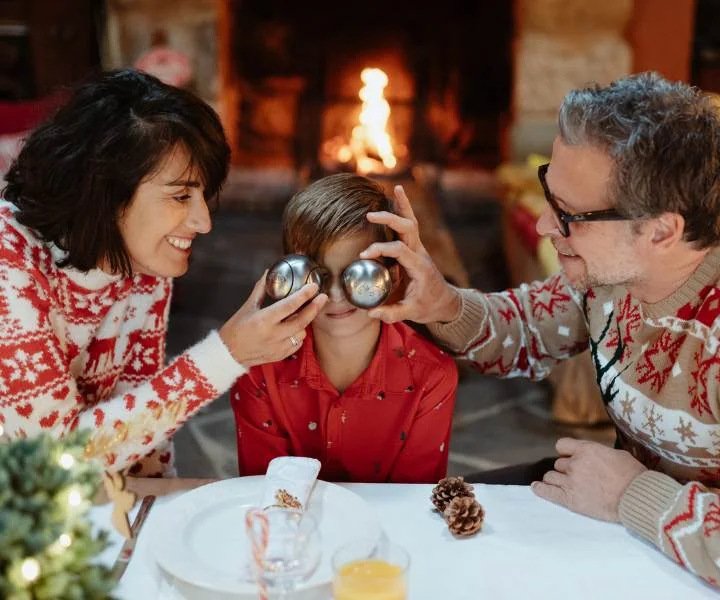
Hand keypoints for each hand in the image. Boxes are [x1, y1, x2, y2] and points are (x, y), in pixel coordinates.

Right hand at [218, 271, 327, 366]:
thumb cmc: (236, 329)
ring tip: (304, 314)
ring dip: (305, 323)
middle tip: (323, 297)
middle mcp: (273, 334)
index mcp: (264, 320)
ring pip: (302, 333)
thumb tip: (268, 273)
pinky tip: (295, 328)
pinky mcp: (280, 355)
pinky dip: (298, 335)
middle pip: (302, 320)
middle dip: (315, 307)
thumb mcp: (248, 307)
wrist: (229, 353)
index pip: (290, 305)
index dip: (304, 295)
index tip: (313, 286)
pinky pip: (297, 344)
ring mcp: (278, 347)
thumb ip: (260, 290)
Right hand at [360, 185, 460, 323]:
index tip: (364, 256)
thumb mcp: (411, 313)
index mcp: (419, 267)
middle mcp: (420, 253)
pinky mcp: (415, 247)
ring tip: (396, 188)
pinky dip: (403, 210)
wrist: (444, 302)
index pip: (399, 250)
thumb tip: (370, 312)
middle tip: (370, 216)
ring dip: (403, 206)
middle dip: (390, 220)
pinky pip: (410, 225)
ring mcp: (419, 248)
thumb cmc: (428, 306)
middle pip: (408, 228)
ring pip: (412, 221)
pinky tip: (397, 196)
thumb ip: (391, 313)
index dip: (381, 250)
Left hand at [531, 438, 646, 521]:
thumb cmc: (632, 476)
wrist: (636, 497)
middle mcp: (574, 463)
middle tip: (577, 477)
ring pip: (551, 476)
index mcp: (586, 449)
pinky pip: (548, 492)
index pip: (562, 445)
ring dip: (556, 480)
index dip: (566, 452)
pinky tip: (537, 487)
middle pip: (558, 464)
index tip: (569, 457)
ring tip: (562, 484)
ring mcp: (570, 481)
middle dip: (566, 470)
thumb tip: (594, 456)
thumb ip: (598, 453)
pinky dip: (541, 489)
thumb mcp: (616, 454)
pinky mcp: (570, 499)